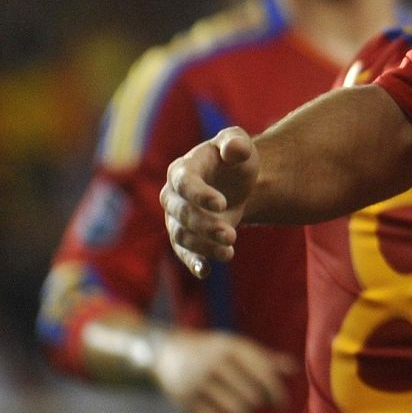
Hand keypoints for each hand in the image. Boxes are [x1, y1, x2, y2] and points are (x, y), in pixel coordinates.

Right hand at [152, 328, 296, 412]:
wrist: (167, 351)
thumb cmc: (212, 350)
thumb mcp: (236, 346)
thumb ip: (265, 358)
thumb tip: (294, 369)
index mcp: (232, 347)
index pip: (263, 373)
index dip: (277, 392)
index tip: (282, 406)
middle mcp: (216, 362)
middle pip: (251, 394)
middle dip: (261, 405)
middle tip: (263, 408)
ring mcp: (199, 381)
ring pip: (235, 410)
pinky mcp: (186, 400)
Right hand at [162, 127, 259, 277]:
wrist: (236, 182)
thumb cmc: (234, 159)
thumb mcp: (238, 143)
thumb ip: (235, 141)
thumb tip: (233, 149)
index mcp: (182, 170)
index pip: (185, 184)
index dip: (200, 194)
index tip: (222, 203)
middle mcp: (172, 196)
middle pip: (182, 214)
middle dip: (205, 226)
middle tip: (231, 235)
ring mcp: (176, 219)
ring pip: (182, 237)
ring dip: (204, 247)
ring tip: (229, 252)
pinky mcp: (185, 237)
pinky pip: (183, 253)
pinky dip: (193, 262)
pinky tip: (205, 271)